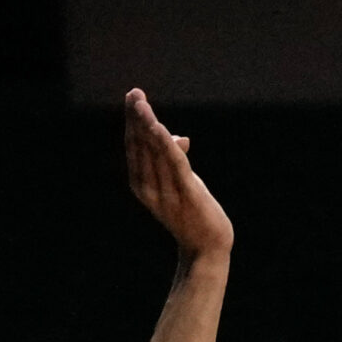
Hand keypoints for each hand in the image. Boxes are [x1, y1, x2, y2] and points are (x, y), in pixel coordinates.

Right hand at [123, 90, 234, 259]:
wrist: (208, 249)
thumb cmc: (194, 214)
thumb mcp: (182, 183)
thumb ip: (176, 161)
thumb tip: (179, 137)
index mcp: (142, 184)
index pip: (134, 147)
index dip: (133, 122)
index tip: (133, 97)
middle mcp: (148, 188)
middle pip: (140, 146)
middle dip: (137, 118)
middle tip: (134, 93)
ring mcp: (165, 193)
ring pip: (153, 152)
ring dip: (147, 125)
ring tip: (141, 103)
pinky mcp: (185, 195)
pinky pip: (174, 164)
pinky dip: (166, 144)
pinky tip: (161, 128)